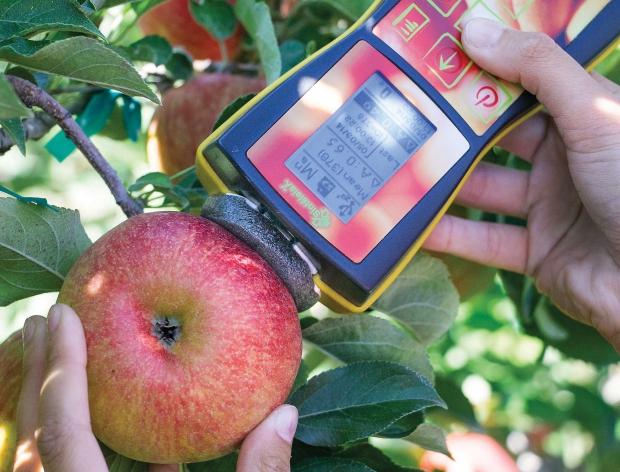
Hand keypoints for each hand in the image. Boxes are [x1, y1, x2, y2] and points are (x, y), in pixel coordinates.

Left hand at [13, 304, 297, 471]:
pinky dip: (82, 442)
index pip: (64, 434)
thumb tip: (283, 416)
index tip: (61, 317)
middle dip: (38, 374)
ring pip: (41, 457)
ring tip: (59, 356)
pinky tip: (114, 419)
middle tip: (45, 320)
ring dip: (49, 402)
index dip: (62, 370)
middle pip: (32, 439)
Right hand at [424, 18, 619, 351]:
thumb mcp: (593, 114)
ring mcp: (548, 209)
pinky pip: (485, 241)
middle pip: (494, 141)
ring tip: (396, 170)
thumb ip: (536, 69)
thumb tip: (474, 29)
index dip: (481, 73)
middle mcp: (564, 161)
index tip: (433, 62)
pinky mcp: (535, 254)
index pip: (522, 87)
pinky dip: (450, 236)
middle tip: (402, 117)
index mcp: (583, 119)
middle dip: (452, 132)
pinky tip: (413, 225)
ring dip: (443, 185)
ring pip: (483, 192)